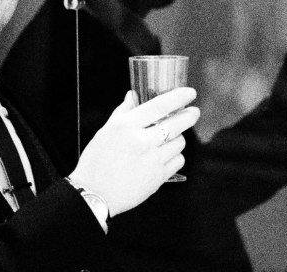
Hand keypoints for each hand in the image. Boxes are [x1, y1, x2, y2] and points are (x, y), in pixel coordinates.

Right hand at [69, 87, 199, 216]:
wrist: (94, 193)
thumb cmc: (97, 162)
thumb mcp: (106, 131)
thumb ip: (123, 111)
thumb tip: (133, 95)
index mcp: (127, 126)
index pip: (159, 106)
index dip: (178, 97)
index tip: (189, 93)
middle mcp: (141, 141)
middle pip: (176, 124)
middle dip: (190, 116)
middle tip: (193, 112)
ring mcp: (152, 160)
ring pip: (179, 142)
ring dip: (178, 138)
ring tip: (169, 139)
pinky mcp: (158, 177)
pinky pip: (178, 160)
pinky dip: (175, 156)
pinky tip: (165, 156)